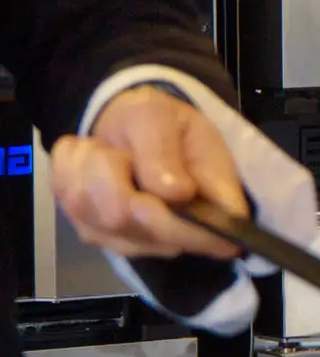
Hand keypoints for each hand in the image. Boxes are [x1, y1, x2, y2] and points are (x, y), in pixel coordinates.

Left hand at [50, 87, 248, 259]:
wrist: (132, 127)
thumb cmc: (162, 122)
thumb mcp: (165, 115)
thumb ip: (165, 149)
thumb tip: (174, 192)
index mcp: (215, 208)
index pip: (206, 237)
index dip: (173, 224)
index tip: (149, 195)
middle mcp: (175, 238)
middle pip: (129, 222)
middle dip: (115, 177)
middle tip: (122, 153)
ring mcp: (130, 242)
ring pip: (93, 212)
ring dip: (92, 169)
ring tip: (111, 153)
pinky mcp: (94, 233)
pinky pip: (67, 200)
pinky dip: (70, 170)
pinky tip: (91, 161)